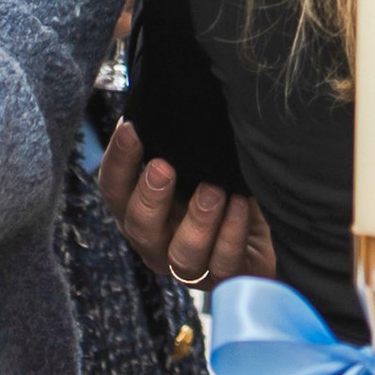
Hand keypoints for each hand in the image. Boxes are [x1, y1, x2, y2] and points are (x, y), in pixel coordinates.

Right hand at [93, 118, 275, 288]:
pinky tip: (241, 204)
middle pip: (139, 227)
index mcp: (138, 209)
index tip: (132, 128)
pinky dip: (232, 233)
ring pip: (182, 254)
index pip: (113, 189)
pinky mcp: (224, 279)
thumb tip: (163, 94)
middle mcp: (157, 241)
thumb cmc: (218, 186)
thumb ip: (173, 141)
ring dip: (198, 220)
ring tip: (213, 189)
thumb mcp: (193, 162)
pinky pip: (224, 264)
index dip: (119, 160)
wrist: (262, 231)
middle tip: (164, 167)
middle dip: (150, 197)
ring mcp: (189, 266)